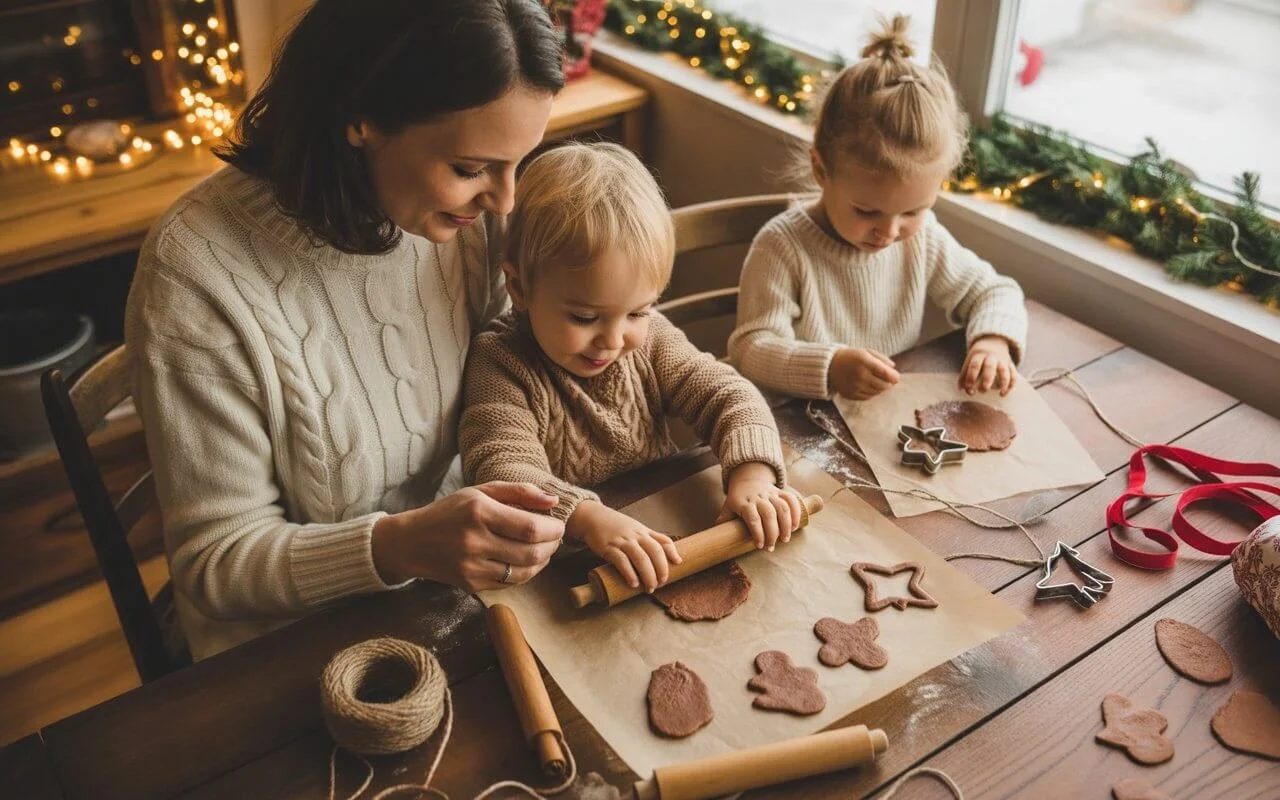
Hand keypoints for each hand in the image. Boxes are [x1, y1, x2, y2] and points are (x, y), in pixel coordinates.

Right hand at [371, 482, 563, 590]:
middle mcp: (474, 541)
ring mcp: (471, 567)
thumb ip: (519, 492)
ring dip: (542, 561)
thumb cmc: (450, 512)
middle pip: (531, 552)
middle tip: (555, 538)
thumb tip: (553, 501)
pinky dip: (526, 572)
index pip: (530, 528)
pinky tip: (525, 560)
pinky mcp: (471, 585)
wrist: (411, 542)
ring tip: (544, 548)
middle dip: (552, 546)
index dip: (553, 529)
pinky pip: (510, 583)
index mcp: (479, 512)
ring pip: (524, 572)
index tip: (559, 524)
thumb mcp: (480, 492)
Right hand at [566, 500, 682, 591]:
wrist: (593, 517)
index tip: (678, 563)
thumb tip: (661, 556)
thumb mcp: (634, 528)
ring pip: (641, 558)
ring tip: (650, 588)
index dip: (672, 552)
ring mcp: (623, 541)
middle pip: (655, 552)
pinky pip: (622, 561)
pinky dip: (629, 573)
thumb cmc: (615, 526)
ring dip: (648, 575)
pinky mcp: (609, 548)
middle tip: (662, 583)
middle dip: (661, 569)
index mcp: (644, 531)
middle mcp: (636, 535)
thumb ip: (647, 539)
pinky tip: (633, 584)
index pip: (663, 540)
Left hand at [718, 462, 803, 550]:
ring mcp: (771, 494)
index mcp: (744, 502)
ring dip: (786, 525)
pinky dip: (796, 512)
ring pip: (782, 507)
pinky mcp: (780, 492)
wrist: (748, 477)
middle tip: (771, 547)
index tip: (759, 546)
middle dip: (772, 533)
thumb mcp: (728, 507)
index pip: (752, 518)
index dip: (757, 532)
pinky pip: (791, 500)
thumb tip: (715, 538)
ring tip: (785, 539)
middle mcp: (758, 497)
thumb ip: (724, 521)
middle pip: (769, 514)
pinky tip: (795, 526)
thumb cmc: (738, 498)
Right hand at [828, 347, 899, 400]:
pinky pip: (868, 397)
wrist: (830, 366)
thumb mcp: (866, 352)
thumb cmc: (852, 357)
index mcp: (864, 362)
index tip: (896, 377)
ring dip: (880, 388)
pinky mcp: (851, 395)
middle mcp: (860, 375)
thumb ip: (882, 359)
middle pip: (884, 385)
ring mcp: (855, 387)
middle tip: (887, 380)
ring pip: (877, 392)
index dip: (894, 377)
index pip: (886, 373)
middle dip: (889, 383)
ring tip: (876, 381)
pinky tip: (868, 386)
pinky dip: (872, 393)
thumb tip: (893, 368)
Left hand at [961, 336, 1017, 395]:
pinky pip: (1013, 374)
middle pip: (990, 367)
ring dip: (1003, 382)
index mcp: (979, 355)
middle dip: (987, 379)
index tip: (968, 389)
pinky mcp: (1010, 365)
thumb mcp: (969, 360)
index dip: (971, 378)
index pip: (974, 366)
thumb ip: (964, 374)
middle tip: (983, 390)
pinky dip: (1011, 384)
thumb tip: (961, 389)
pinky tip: (1004, 393)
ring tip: (1000, 393)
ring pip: (1005, 370)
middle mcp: (991, 357)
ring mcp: (1002, 361)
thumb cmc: (978, 356)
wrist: (993, 341)